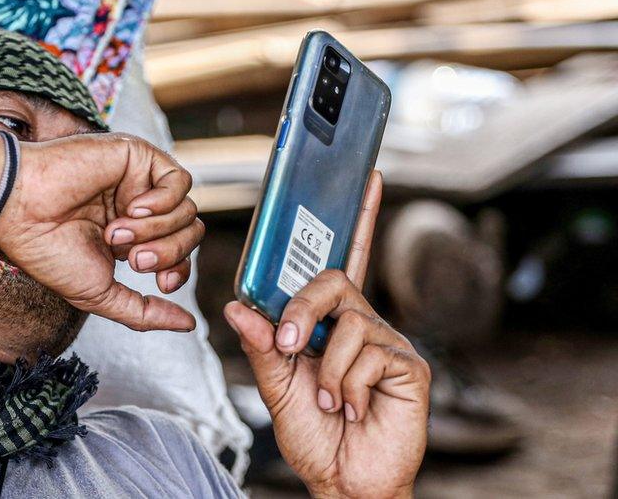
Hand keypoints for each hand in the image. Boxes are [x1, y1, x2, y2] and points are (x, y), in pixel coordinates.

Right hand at [0, 131, 201, 331]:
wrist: (22, 211)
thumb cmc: (49, 251)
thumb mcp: (101, 294)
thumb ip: (145, 312)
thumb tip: (189, 325)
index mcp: (130, 237)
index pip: (180, 253)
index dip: (179, 270)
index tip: (161, 284)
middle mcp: (138, 209)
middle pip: (190, 232)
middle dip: (169, 253)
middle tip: (133, 258)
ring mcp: (138, 181)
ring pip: (187, 209)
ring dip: (156, 230)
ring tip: (115, 232)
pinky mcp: (137, 156)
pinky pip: (180, 181)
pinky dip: (163, 202)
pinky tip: (132, 207)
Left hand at [224, 172, 430, 497]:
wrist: (344, 481)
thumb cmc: (315, 436)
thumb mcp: (275, 387)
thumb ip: (260, 346)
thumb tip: (237, 305)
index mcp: (330, 324)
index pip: (342, 262)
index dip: (357, 219)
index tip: (363, 177)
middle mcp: (362, 325)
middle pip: (335, 279)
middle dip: (302, 309)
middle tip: (289, 346)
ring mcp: (388, 343)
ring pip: (348, 320)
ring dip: (325, 366)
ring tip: (329, 398)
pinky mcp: (408, 365)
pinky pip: (368, 352)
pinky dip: (348, 383)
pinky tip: (354, 405)